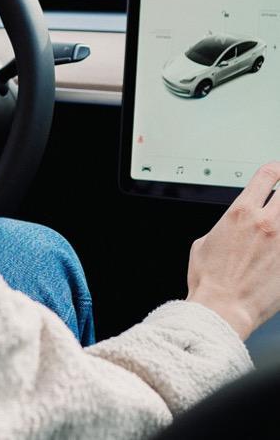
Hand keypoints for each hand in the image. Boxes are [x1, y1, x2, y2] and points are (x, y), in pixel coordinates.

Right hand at [187, 162, 279, 338]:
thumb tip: (230, 231)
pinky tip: (278, 251)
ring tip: (277, 228)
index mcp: (240, 212)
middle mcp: (265, 222)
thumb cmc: (210, 279)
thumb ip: (225, 228)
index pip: (267, 175)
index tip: (278, 172)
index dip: (276, 170)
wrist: (223, 307)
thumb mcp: (205, 242)